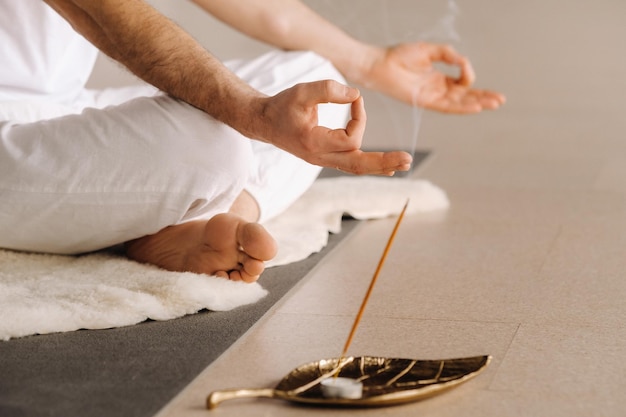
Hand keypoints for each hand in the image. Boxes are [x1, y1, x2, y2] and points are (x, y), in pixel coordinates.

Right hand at [255, 80, 411, 174]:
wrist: (264, 122)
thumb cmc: (282, 106)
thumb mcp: (302, 92)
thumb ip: (328, 89)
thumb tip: (356, 95)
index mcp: (314, 143)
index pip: (349, 137)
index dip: (359, 116)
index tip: (355, 98)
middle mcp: (320, 157)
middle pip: (357, 164)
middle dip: (383, 162)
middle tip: (407, 160)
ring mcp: (323, 160)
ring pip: (356, 167)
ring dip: (380, 165)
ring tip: (402, 164)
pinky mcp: (325, 157)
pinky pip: (351, 164)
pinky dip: (368, 165)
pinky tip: (386, 167)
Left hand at [360, 42, 505, 112]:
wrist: (380, 65)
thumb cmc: (399, 56)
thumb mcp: (430, 50)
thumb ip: (450, 55)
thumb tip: (464, 65)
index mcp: (438, 78)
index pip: (461, 83)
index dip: (468, 75)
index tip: (465, 66)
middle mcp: (437, 90)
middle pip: (465, 96)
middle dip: (483, 97)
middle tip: (500, 100)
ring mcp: (432, 97)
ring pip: (459, 103)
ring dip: (477, 103)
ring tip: (494, 104)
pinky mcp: (425, 102)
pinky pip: (447, 107)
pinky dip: (461, 107)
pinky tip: (475, 107)